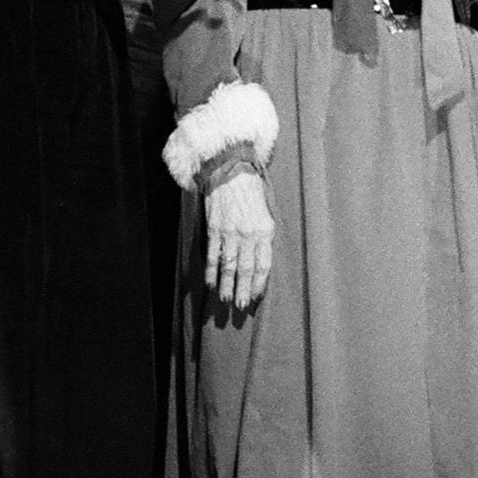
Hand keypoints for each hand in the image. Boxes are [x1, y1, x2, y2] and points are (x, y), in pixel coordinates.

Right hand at [203, 170, 276, 312]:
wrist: (230, 170)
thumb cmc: (251, 190)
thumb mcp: (266, 212)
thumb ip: (264, 235)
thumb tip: (260, 260)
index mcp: (264, 231)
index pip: (263, 265)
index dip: (259, 284)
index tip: (256, 297)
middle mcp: (248, 234)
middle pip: (245, 269)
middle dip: (243, 290)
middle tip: (240, 307)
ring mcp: (229, 233)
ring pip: (228, 266)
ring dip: (226, 285)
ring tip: (226, 300)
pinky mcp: (214, 229)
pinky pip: (212, 255)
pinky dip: (211, 270)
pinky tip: (211, 283)